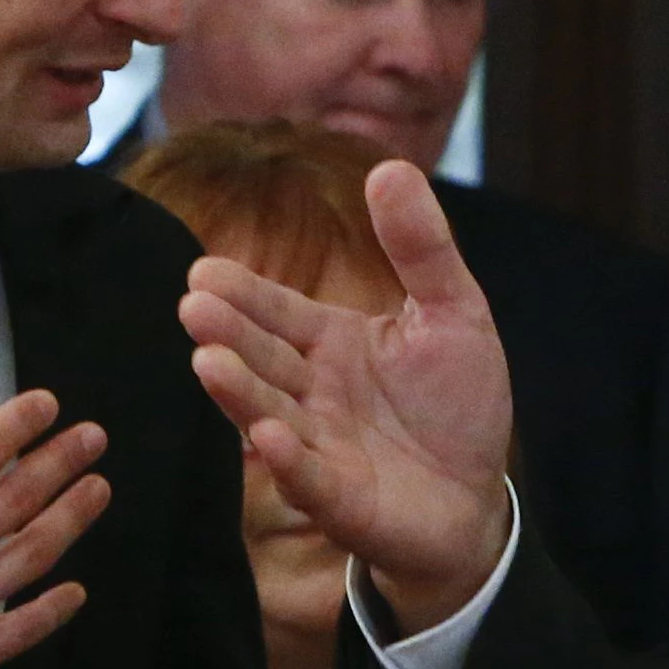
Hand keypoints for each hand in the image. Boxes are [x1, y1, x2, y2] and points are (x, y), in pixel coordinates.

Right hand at [0, 361, 110, 668]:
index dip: (16, 424)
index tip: (46, 404)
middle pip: (15, 499)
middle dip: (61, 461)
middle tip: (92, 438)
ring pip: (30, 557)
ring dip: (72, 519)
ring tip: (99, 489)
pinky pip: (20, 632)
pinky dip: (54, 610)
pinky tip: (76, 591)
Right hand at [179, 159, 513, 627]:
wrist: (476, 499)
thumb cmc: (456, 403)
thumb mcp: (453, 312)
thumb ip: (421, 247)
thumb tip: (388, 165)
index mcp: (331, 342)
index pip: (277, 311)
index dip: (244, 293)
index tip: (203, 271)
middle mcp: (312, 393)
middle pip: (264, 358)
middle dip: (230, 334)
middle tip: (193, 306)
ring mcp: (320, 449)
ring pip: (271, 414)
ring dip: (241, 392)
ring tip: (208, 362)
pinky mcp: (342, 502)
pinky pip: (310, 480)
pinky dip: (289, 461)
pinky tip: (269, 437)